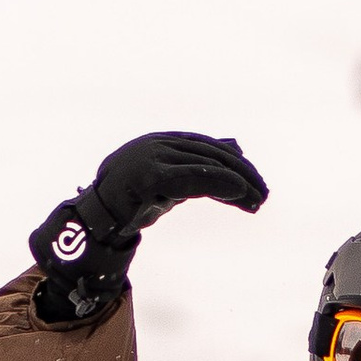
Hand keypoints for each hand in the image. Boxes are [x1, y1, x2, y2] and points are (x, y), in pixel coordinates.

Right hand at [31, 131, 266, 323]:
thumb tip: (235, 146)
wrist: (96, 219)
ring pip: (206, 165)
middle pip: (212, 155)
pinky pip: (193, 177)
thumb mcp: (170, 179)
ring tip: (258, 201)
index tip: (256, 186)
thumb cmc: (131, 200)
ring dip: (238, 184)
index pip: (208, 148)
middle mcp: (159, 143)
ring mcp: (152, 157)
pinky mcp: (150, 176)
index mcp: (164, 141)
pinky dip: (219, 182)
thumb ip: (198, 164)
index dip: (236, 166)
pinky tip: (239, 193)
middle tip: (263, 196)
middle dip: (242, 175)